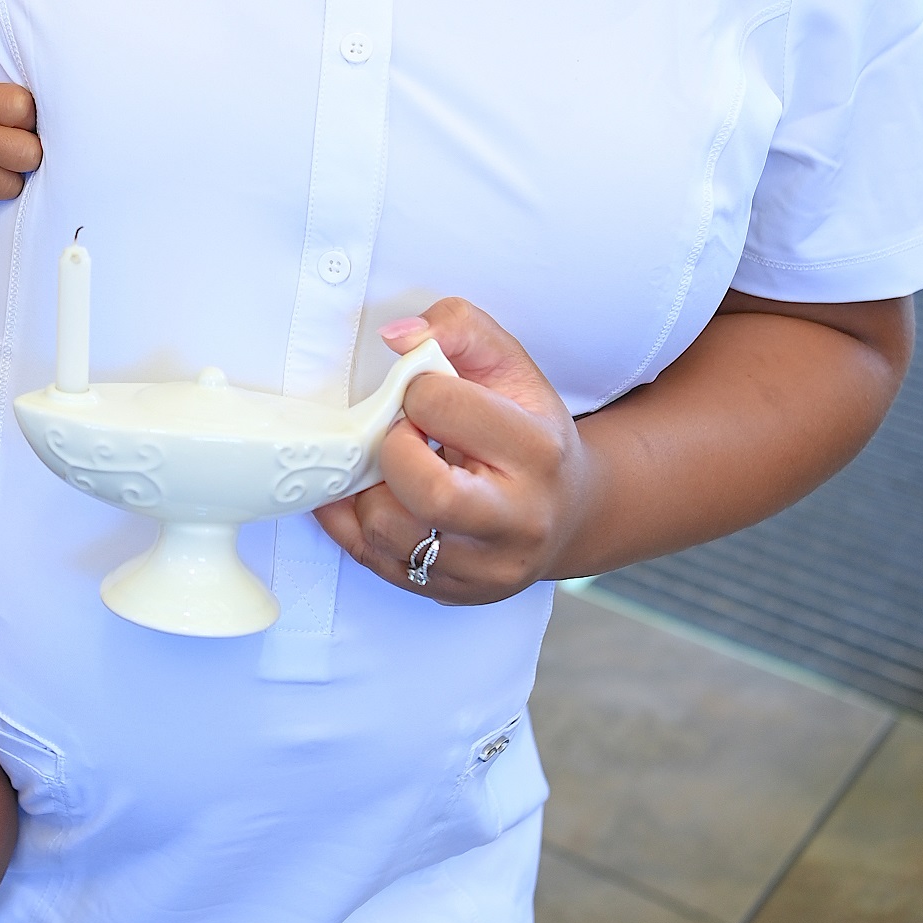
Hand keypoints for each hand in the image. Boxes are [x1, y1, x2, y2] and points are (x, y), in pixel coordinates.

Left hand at [314, 298, 594, 602]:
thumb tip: (395, 337)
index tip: (425, 395)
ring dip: (369, 491)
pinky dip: (353, 523)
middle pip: (427, 493)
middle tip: (403, 438)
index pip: (443, 407)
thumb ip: (456, 328)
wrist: (568, 509)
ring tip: (391, 469)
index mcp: (538, 452)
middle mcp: (519, 521)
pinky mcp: (455, 594)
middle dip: (392, 452)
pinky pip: (374, 562)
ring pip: (388, 534)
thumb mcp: (508, 363)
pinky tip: (368, 494)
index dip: (417, 391)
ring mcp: (488, 569)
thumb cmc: (530, 428)